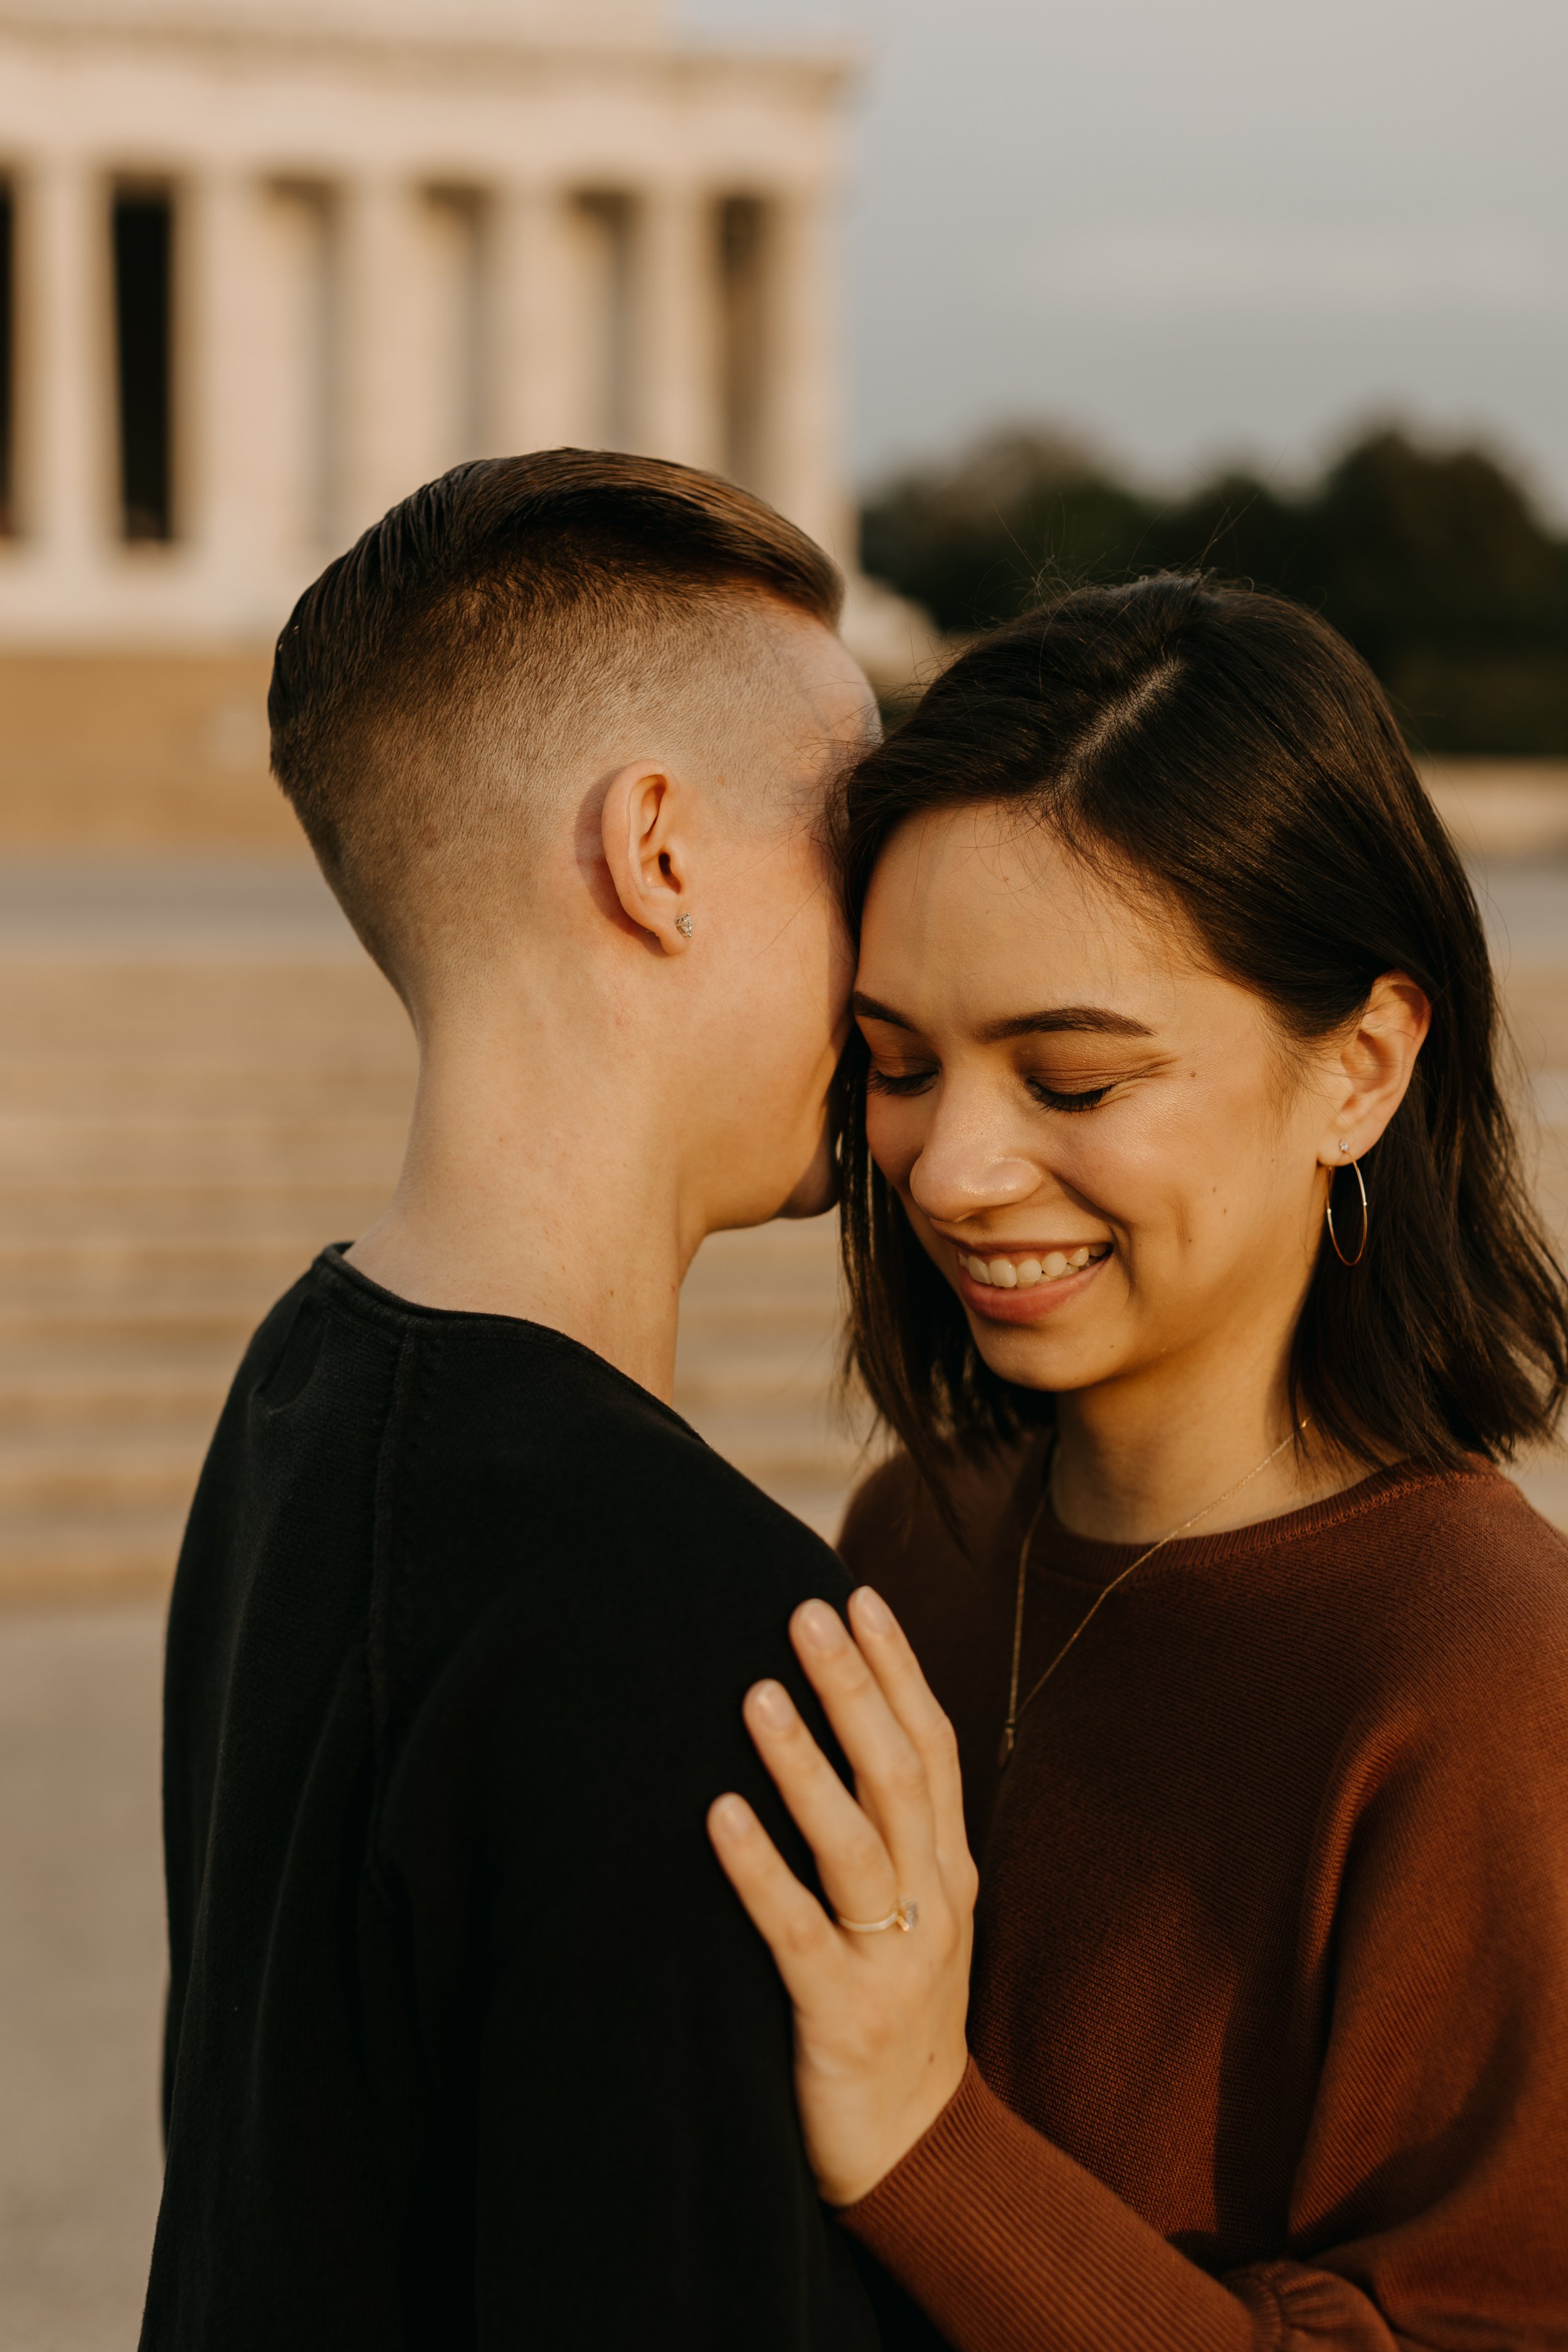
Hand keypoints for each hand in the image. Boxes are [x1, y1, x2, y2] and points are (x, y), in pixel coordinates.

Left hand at [708, 1586, 977, 2207]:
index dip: (899, 1670)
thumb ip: (885, 1832)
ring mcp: (893, 1962)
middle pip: (901, 1773)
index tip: (859, 1596)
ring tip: (756, 1690)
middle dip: (855, 1687)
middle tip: (805, 1611)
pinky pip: (796, 1931)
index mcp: (948, 1870)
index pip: (934, 1747)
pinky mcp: (840, 2018)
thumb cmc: (889, 2012)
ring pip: (855, 1841)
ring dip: (806, 1760)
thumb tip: (834, 1728)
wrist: (913, 2156)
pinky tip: (717, 1814)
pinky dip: (758, 1868)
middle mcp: (932, 1903)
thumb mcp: (909, 1914)